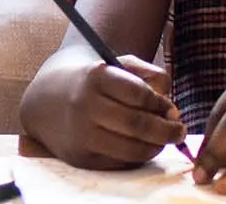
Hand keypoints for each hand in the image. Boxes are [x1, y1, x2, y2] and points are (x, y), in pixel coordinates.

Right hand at [20, 52, 184, 169]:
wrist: (45, 101)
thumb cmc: (91, 81)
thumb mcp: (116, 64)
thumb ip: (148, 73)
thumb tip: (170, 105)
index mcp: (95, 76)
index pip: (139, 93)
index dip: (161, 103)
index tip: (170, 108)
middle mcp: (85, 104)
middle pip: (138, 124)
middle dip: (166, 130)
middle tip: (179, 130)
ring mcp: (81, 133)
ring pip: (131, 148)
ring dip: (155, 147)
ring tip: (163, 140)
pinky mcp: (80, 156)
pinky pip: (119, 162)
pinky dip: (137, 157)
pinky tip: (142, 147)